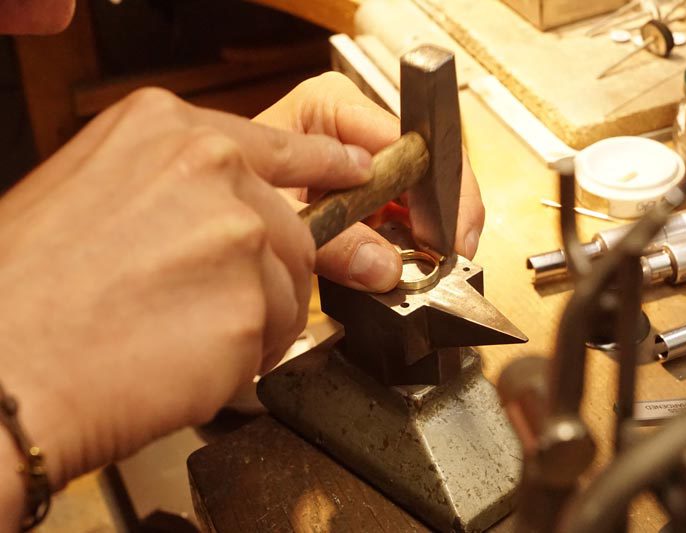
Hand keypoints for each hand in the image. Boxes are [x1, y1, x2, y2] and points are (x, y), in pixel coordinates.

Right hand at [0, 87, 372, 525]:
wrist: (1, 373)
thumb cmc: (28, 293)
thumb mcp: (96, 193)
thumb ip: (179, 187)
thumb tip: (238, 207)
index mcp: (167, 130)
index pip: (283, 146)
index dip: (326, 164)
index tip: (356, 171)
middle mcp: (211, 169)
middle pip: (292, 227)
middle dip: (262, 274)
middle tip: (206, 304)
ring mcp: (238, 234)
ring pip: (291, 285)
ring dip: (251, 319)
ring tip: (178, 332)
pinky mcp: (253, 305)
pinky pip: (278, 335)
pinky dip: (243, 356)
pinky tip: (182, 356)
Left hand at [254, 72, 484, 292]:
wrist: (219, 200)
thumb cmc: (235, 188)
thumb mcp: (283, 219)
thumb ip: (334, 243)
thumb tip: (385, 267)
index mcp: (331, 105)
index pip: (409, 141)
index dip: (435, 190)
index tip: (444, 233)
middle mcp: (352, 120)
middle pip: (424, 161)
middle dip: (440, 213)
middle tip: (450, 254)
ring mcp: (362, 150)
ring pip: (420, 186)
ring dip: (428, 227)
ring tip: (430, 261)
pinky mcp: (366, 178)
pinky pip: (405, 204)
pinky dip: (411, 234)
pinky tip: (410, 255)